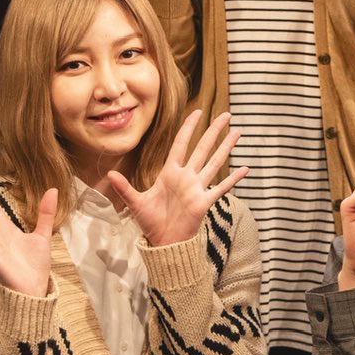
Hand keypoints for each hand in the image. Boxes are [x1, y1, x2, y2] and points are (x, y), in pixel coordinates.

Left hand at [105, 109, 247, 246]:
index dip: (189, 127)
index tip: (197, 111)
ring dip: (226, 147)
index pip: (182, 144)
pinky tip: (246, 169)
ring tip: (237, 132)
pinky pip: (221, 187)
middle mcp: (186, 177)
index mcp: (170, 173)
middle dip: (214, 130)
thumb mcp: (135, 202)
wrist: (164, 242)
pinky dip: (234, 179)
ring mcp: (197, 188)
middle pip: (203, 147)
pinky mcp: (204, 202)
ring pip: (215, 162)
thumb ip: (124, 187)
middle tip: (226, 115)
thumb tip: (108, 173)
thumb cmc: (151, 222)